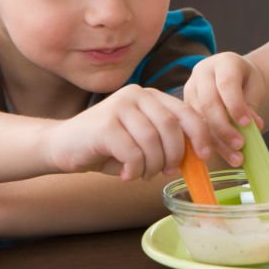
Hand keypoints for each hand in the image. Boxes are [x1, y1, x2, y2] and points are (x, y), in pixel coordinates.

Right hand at [46, 84, 223, 179]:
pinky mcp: (104, 124)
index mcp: (150, 96)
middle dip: (173, 156)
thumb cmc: (107, 147)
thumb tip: (196, 157)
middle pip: (171, 128)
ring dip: (151, 166)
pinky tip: (127, 174)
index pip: (186, 112)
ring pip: (152, 142)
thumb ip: (166, 142)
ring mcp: (119, 107)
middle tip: (164, 172)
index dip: (200, 135)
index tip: (205, 157)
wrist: (63, 145)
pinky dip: (135, 169)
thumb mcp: (142, 140)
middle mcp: (136, 95)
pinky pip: (133, 152)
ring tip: (141, 173)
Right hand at [183, 52, 266, 165]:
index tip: (248, 125)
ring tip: (236, 158)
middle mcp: (202, 72)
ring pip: (200, 118)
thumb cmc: (247, 83)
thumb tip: (252, 127)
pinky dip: (210, 144)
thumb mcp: (255, 89)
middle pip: (209, 102)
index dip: (236, 105)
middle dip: (224, 127)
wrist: (235, 79)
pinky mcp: (185, 106)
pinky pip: (194, 127)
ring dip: (217, 141)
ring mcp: (191, 89)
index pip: (226, 83)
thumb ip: (251, 105)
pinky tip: (222, 156)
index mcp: (223, 62)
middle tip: (240, 145)